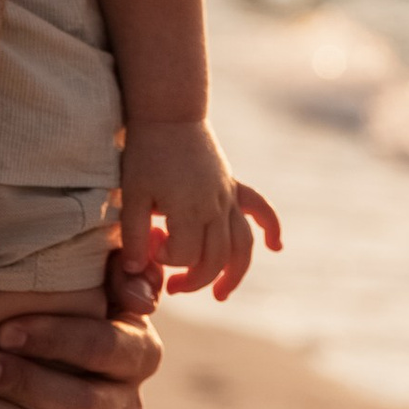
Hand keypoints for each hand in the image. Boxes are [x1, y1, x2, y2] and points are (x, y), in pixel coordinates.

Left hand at [0, 291, 165, 408]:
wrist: (22, 362)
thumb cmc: (49, 308)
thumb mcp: (81, 280)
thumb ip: (116, 270)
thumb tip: (138, 287)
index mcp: (133, 349)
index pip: (109, 345)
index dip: (59, 338)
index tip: (4, 329)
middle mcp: (124, 402)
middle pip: (92, 401)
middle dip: (32, 385)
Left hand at [122, 117, 282, 300]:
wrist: (169, 113)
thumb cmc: (146, 152)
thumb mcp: (132, 193)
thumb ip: (134, 234)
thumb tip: (135, 270)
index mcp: (189, 210)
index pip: (184, 256)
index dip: (165, 262)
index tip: (147, 251)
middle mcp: (215, 207)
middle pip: (214, 259)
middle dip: (194, 280)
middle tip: (172, 288)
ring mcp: (228, 196)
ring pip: (241, 245)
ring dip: (235, 274)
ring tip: (221, 296)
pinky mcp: (232, 185)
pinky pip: (260, 209)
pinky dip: (271, 228)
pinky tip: (276, 246)